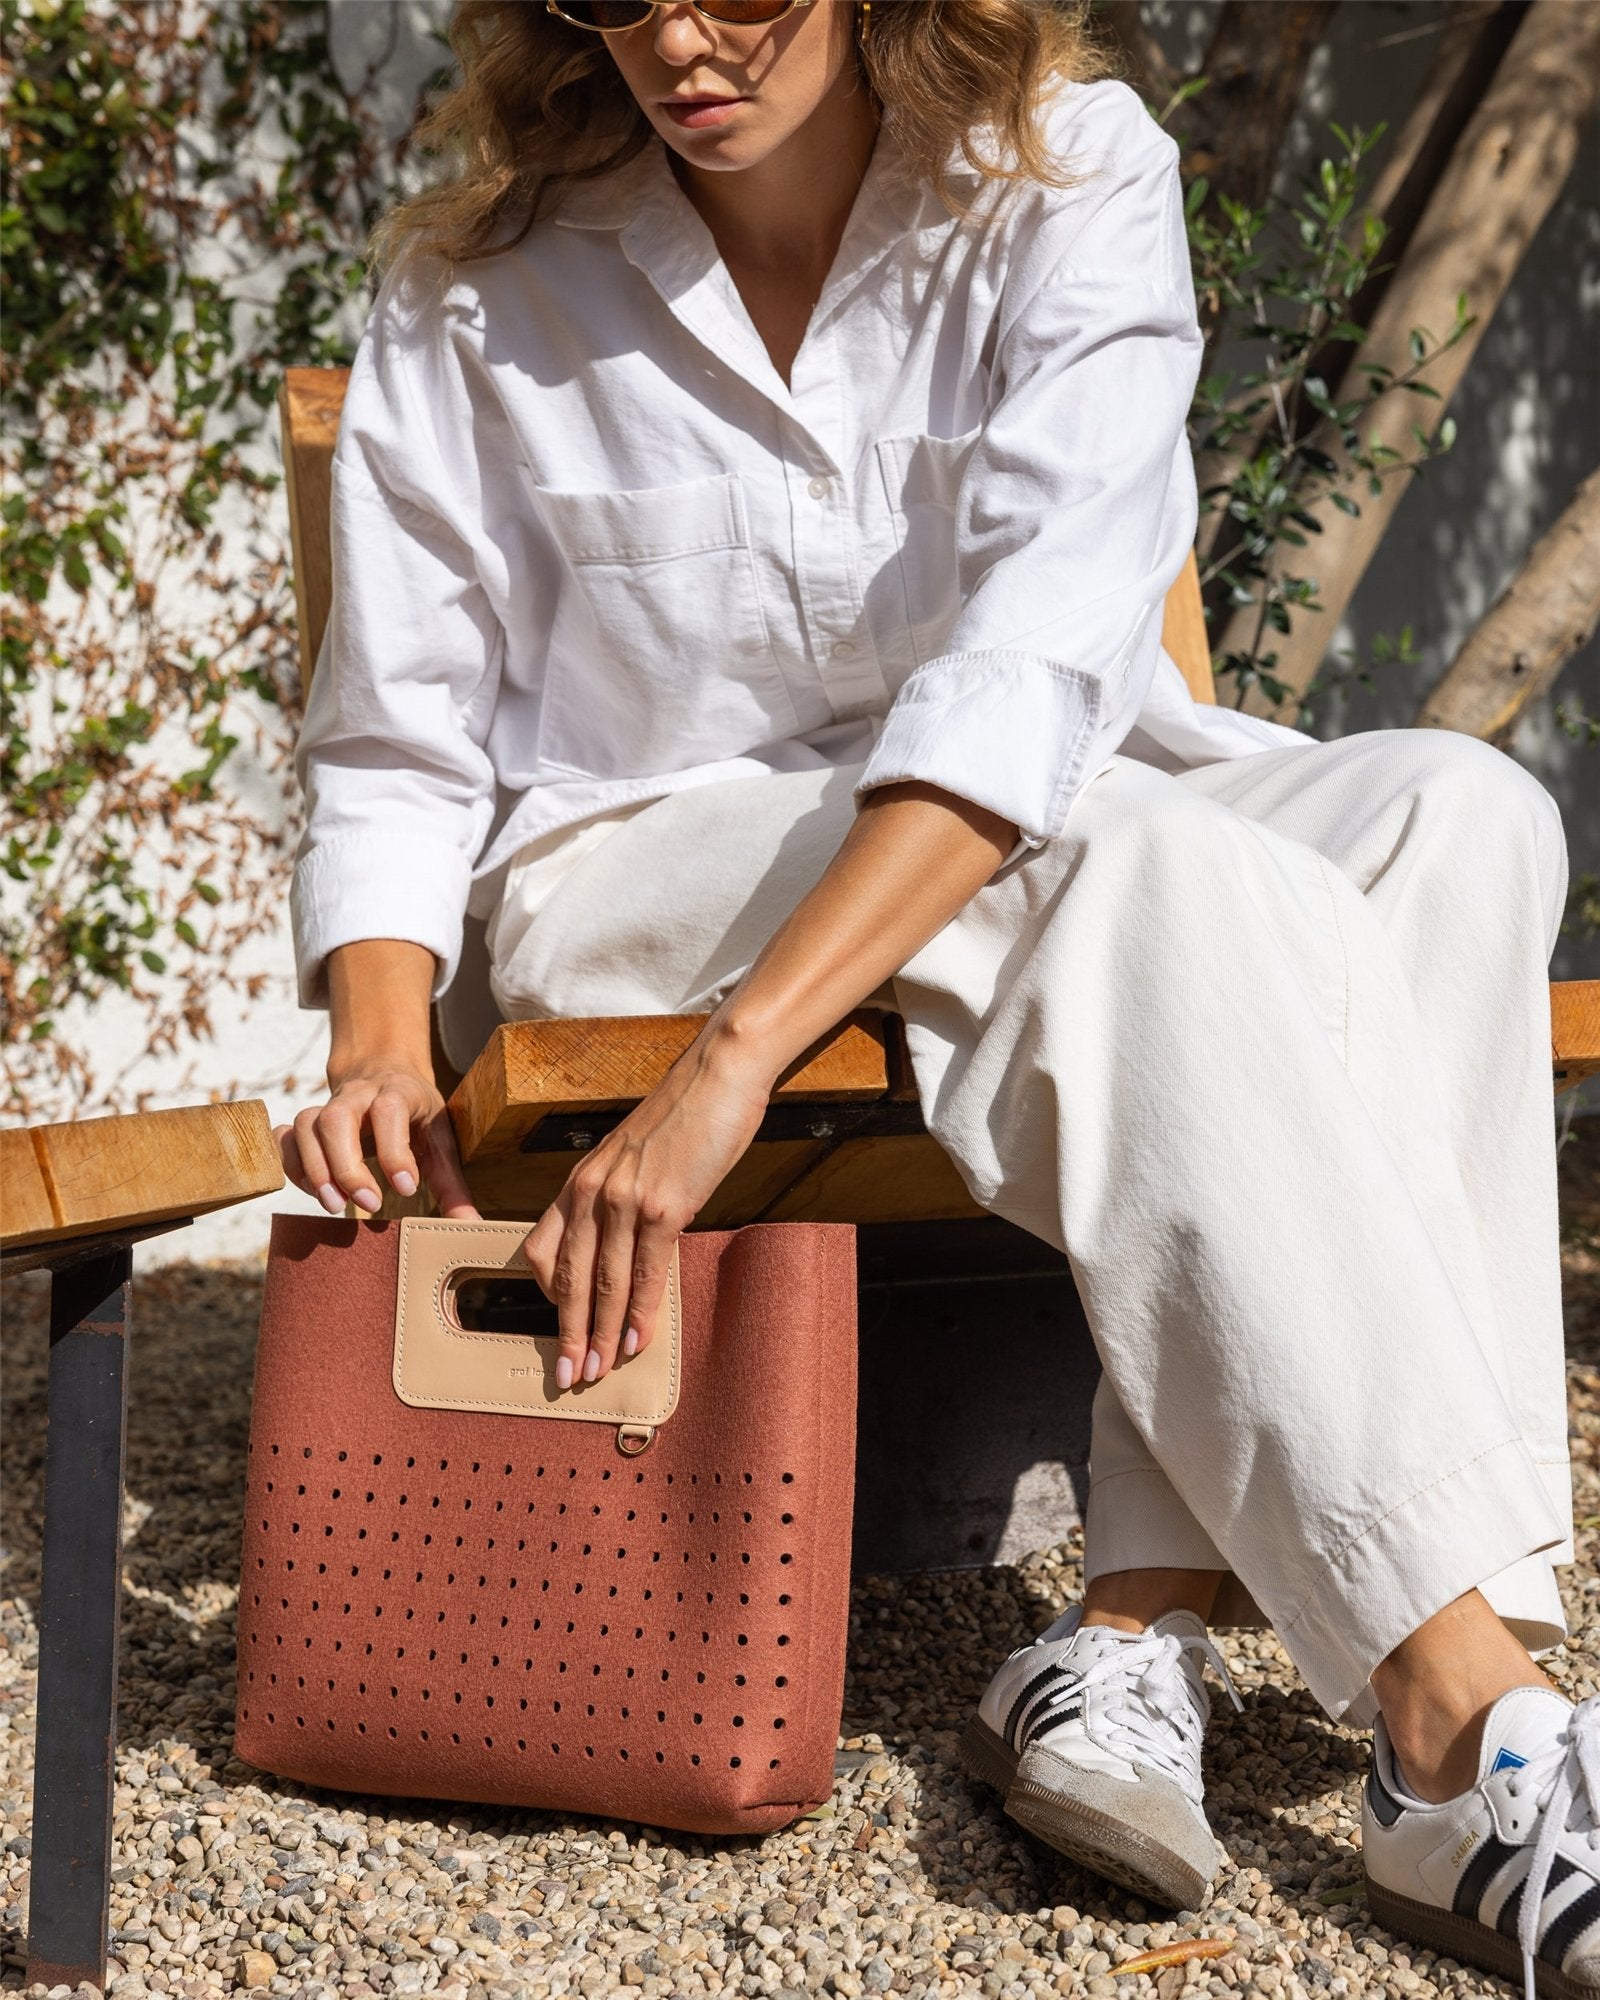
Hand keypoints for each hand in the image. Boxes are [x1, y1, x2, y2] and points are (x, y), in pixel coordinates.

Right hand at [275, 1061, 479, 1218]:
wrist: (384, 1071)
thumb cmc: (416, 1112)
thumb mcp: (441, 1138)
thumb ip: (452, 1183)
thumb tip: (471, 1225)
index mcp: (398, 1092)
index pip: (390, 1111)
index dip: (394, 1151)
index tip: (405, 1189)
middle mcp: (357, 1094)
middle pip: (337, 1119)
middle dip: (347, 1166)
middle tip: (368, 1204)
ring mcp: (327, 1104)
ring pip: (306, 1126)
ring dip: (315, 1169)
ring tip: (335, 1206)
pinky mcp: (307, 1120)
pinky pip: (285, 1137)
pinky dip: (293, 1165)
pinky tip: (314, 1191)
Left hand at [520, 1032, 771, 1389]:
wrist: (716, 1075)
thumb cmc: (681, 1116)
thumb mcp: (632, 1157)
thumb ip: (618, 1196)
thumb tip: (625, 1244)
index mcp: (579, 1180)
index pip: (541, 1249)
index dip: (547, 1297)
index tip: (560, 1329)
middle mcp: (592, 1192)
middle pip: (568, 1278)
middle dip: (568, 1334)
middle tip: (567, 1376)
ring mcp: (626, 1199)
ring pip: (606, 1284)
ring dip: (602, 1335)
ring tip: (598, 1371)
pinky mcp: (665, 1205)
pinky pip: (648, 1271)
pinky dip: (642, 1312)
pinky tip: (640, 1339)